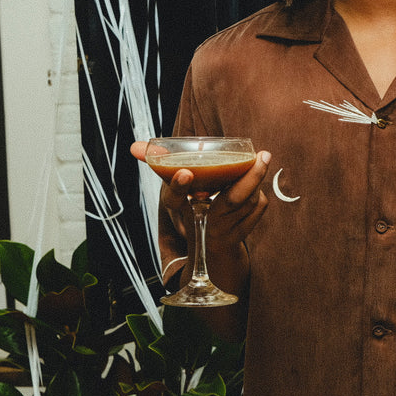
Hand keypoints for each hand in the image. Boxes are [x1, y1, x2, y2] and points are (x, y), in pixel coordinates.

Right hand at [131, 139, 270, 273]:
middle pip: (231, 200)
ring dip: (257, 181)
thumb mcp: (174, 189)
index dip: (178, 186)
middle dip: (250, 176)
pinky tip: (255, 185)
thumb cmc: (191, 207)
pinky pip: (258, 208)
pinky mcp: (241, 234)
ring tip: (259, 162)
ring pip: (249, 201)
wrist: (208, 249)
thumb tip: (134, 147)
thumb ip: (158, 164)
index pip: (175, 199)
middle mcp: (204, 222)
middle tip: (262, 155)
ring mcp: (224, 231)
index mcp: (182, 209)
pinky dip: (259, 194)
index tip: (185, 172)